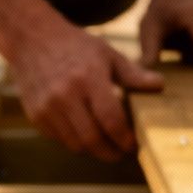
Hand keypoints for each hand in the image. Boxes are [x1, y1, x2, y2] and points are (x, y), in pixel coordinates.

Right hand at [8, 22, 163, 160]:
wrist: (33, 40)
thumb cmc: (76, 47)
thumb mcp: (107, 54)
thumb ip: (133, 74)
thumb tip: (160, 86)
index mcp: (88, 78)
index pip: (110, 119)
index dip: (124, 138)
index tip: (133, 144)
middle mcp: (65, 95)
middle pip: (92, 139)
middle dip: (110, 152)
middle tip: (121, 152)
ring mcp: (47, 107)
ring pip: (75, 144)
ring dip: (93, 149)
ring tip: (105, 143)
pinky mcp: (36, 115)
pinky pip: (60, 140)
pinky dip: (74, 141)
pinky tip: (84, 132)